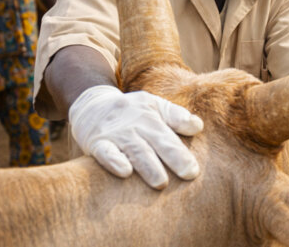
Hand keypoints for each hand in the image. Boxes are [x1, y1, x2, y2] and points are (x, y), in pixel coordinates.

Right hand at [69, 85, 203, 188]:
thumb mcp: (153, 105)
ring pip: (136, 149)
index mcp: (154, 115)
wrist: (90, 104)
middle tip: (190, 173)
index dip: (184, 145)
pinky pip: (106, 152)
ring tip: (161, 182)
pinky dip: (114, 161)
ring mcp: (117, 133)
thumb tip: (198, 127)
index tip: (195, 167)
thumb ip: (176, 116)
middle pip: (159, 140)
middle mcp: (137, 123)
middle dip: (175, 157)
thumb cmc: (130, 110)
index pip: (173, 128)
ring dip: (149, 166)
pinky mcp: (97, 143)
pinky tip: (125, 172)